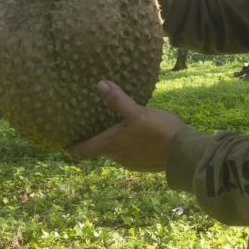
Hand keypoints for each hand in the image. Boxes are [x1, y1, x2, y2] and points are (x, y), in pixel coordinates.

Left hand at [70, 80, 184, 171]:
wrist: (183, 153)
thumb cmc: (158, 131)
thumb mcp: (137, 112)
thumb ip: (118, 100)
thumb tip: (100, 84)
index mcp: (112, 144)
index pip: (85, 150)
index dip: (74, 148)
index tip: (65, 145)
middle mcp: (118, 156)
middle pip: (101, 150)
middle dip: (95, 141)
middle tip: (92, 130)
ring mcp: (132, 162)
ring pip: (117, 152)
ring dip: (114, 144)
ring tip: (116, 131)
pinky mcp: (145, 164)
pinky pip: (131, 155)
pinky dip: (129, 147)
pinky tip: (138, 138)